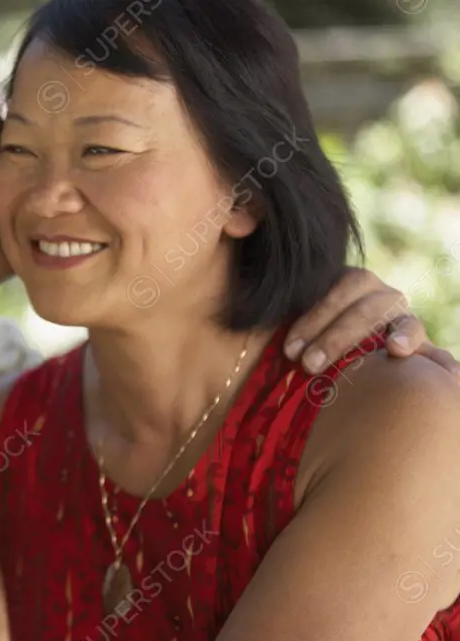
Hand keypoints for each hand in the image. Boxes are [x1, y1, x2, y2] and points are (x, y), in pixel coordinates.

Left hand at [284, 267, 459, 376]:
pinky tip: (398, 351)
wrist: (343, 378)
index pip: (335, 285)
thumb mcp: (288, 328)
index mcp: (343, 284)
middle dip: (332, 332)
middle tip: (306, 364)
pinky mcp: (418, 340)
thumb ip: (271, 311)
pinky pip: (421, 335)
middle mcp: (374, 294)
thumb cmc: (303, 349)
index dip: (313, 315)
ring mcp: (398, 314)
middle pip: (361, 299)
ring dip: (361, 336)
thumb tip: (238, 243)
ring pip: (389, 311)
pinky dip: (412, 339)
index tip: (289, 349)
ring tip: (340, 359)